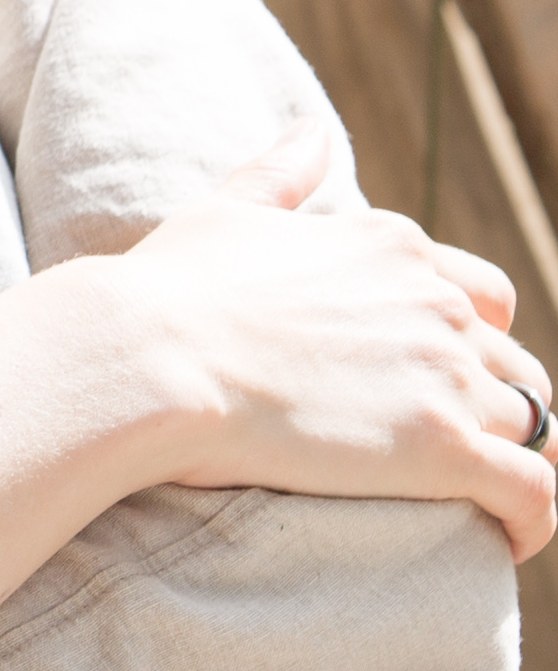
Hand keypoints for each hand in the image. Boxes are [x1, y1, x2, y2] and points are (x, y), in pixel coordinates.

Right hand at [109, 126, 554, 557]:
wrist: (151, 355)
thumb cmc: (171, 288)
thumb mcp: (227, 210)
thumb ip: (280, 173)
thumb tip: (313, 130)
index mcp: (393, 247)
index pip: (480, 296)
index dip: (466, 339)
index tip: (430, 377)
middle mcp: (436, 303)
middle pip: (514, 362)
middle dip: (496, 402)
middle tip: (448, 444)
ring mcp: (447, 375)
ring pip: (533, 422)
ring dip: (512, 456)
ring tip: (479, 499)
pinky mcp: (447, 448)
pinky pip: (535, 491)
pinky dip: (534, 518)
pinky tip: (509, 540)